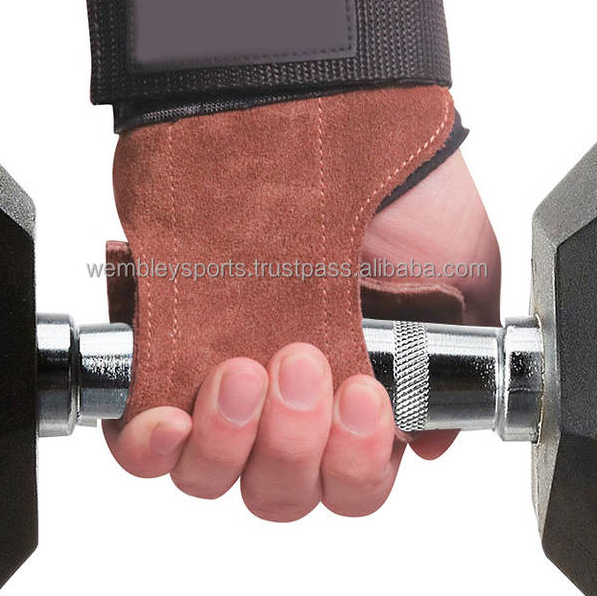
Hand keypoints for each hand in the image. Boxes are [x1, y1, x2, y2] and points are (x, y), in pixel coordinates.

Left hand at [104, 150, 499, 519]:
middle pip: (279, 493)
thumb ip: (457, 358)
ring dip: (231, 444)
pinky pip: (137, 442)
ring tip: (243, 365)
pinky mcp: (157, 350)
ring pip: (210, 478)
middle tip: (300, 359)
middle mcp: (286, 394)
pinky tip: (172, 417)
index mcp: (356, 387)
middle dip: (295, 446)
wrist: (315, 101)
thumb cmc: (390, 179)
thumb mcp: (459, 269)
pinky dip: (150, 449)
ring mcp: (218, 375)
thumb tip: (429, 444)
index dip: (356, 465)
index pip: (351, 481)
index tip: (363, 396)